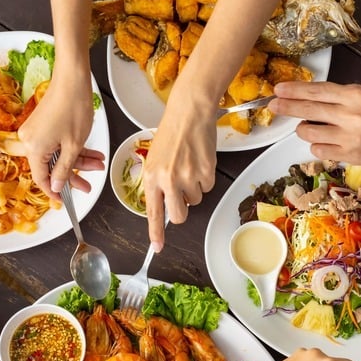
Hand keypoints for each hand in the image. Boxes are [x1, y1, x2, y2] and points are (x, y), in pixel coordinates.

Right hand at [17, 69, 104, 200]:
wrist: (72, 79)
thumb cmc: (74, 108)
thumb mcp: (74, 146)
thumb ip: (64, 168)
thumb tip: (55, 185)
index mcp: (34, 148)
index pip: (41, 178)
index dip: (54, 190)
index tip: (65, 199)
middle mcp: (29, 140)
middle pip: (51, 166)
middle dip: (73, 173)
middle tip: (89, 183)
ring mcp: (35, 131)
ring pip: (57, 154)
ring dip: (78, 160)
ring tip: (98, 162)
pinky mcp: (42, 124)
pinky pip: (57, 143)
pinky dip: (73, 148)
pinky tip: (92, 152)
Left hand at [143, 88, 217, 251]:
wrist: (189, 114)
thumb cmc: (172, 133)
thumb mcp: (155, 159)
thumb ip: (158, 183)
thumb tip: (165, 205)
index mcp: (151, 177)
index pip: (153, 212)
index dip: (156, 233)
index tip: (158, 247)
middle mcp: (168, 180)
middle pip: (179, 215)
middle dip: (182, 211)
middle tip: (183, 195)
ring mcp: (188, 177)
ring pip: (196, 200)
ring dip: (194, 188)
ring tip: (189, 166)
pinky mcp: (206, 173)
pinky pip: (208, 187)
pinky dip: (205, 178)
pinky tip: (199, 161)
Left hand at [273, 81, 360, 163]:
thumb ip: (335, 95)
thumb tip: (303, 96)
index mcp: (355, 96)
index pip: (317, 91)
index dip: (295, 90)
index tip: (279, 89)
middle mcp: (352, 116)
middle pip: (309, 111)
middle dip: (287, 107)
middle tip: (273, 105)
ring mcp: (350, 138)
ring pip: (309, 133)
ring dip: (303, 129)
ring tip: (311, 126)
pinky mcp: (349, 155)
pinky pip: (318, 150)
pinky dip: (316, 144)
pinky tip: (324, 140)